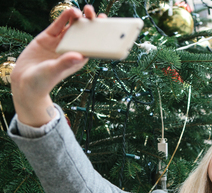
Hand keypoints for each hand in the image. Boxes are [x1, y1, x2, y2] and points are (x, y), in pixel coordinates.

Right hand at [10, 5, 105, 126]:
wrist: (24, 82)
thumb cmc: (43, 81)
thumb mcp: (54, 72)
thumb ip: (65, 63)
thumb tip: (78, 56)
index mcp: (78, 59)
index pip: (93, 45)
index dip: (100, 36)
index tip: (107, 27)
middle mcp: (71, 49)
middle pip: (84, 34)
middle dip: (90, 23)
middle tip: (93, 13)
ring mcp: (59, 42)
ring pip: (72, 27)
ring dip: (78, 18)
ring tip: (82, 11)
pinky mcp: (47, 38)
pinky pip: (57, 25)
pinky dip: (64, 18)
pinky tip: (70, 11)